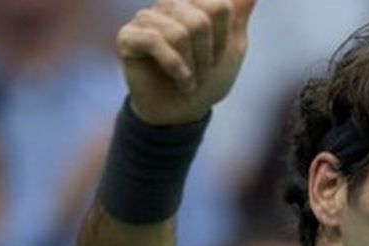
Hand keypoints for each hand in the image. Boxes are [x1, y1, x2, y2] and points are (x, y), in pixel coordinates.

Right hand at [117, 0, 256, 124]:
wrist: (182, 112)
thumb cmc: (207, 79)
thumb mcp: (232, 47)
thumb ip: (239, 15)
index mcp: (194, 2)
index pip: (219, 6)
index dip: (223, 39)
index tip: (217, 56)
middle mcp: (170, 4)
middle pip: (200, 20)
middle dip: (207, 55)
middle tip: (203, 72)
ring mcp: (147, 17)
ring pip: (180, 33)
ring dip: (192, 66)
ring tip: (190, 80)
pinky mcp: (128, 36)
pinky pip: (155, 42)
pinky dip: (175, 68)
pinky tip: (180, 82)